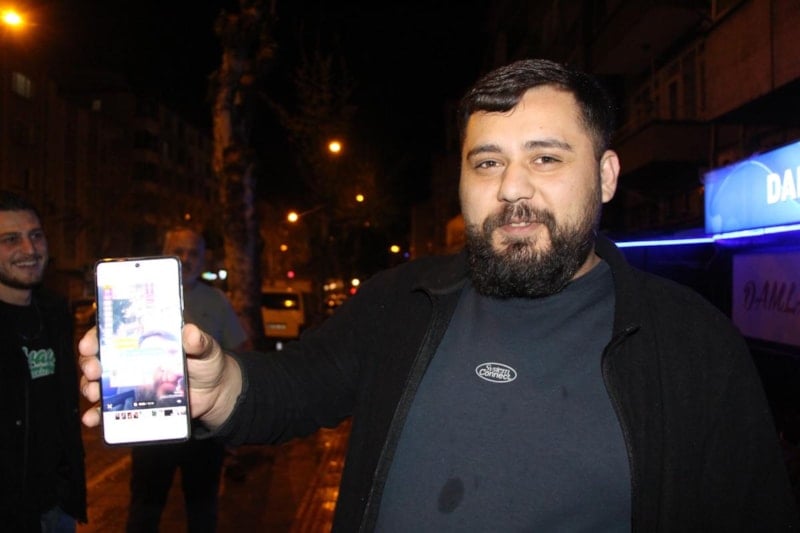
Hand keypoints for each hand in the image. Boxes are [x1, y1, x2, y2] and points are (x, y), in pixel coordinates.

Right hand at [78, 323, 241, 429]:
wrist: (215, 394)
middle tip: (93, 370)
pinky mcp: (133, 404)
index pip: (113, 332)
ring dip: (90, 388)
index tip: (89, 344)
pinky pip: (110, 410)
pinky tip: (93, 419)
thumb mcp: (206, 349)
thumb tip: (190, 332)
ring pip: (99, 383)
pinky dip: (97, 415)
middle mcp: (131, 358)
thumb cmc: (207, 363)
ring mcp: (130, 382)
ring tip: (93, 394)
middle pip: (100, 357)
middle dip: (90, 363)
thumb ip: (198, 341)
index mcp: (145, 339)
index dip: (96, 336)